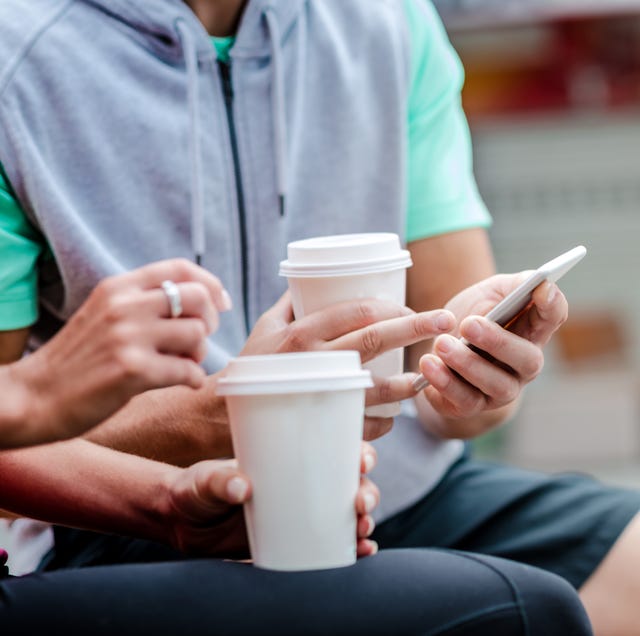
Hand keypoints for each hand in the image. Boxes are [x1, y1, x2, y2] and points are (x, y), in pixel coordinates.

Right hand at [7, 259, 230, 445]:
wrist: (33, 397)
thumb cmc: (77, 360)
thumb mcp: (105, 314)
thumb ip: (143, 303)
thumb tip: (201, 303)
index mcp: (119, 287)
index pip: (180, 268)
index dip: (211, 284)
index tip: (222, 303)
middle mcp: (125, 306)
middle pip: (198, 298)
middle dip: (209, 321)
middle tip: (198, 340)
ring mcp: (129, 337)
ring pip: (197, 334)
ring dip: (200, 354)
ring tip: (184, 364)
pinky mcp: (132, 370)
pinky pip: (188, 370)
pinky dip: (193, 379)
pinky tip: (183, 383)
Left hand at [165, 442, 380, 558]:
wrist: (181, 524)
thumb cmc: (195, 489)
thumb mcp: (203, 479)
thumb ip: (218, 480)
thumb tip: (240, 488)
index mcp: (287, 460)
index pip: (333, 450)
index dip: (357, 452)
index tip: (362, 460)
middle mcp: (301, 485)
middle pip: (349, 484)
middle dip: (366, 492)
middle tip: (360, 503)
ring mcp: (300, 515)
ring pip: (346, 515)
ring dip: (362, 521)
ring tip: (362, 531)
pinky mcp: (293, 543)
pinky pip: (330, 545)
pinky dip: (350, 548)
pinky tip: (360, 552)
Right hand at [242, 292, 454, 439]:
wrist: (219, 416)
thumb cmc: (249, 367)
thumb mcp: (265, 328)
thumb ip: (290, 304)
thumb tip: (308, 279)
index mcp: (301, 333)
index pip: (357, 311)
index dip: (392, 306)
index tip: (414, 307)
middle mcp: (313, 361)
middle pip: (374, 339)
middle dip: (416, 327)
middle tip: (447, 321)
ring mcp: (320, 396)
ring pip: (376, 387)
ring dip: (409, 382)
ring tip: (427, 376)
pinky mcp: (322, 427)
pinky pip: (364, 425)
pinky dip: (385, 419)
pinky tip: (396, 413)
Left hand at [417, 273, 567, 437]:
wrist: (440, 348)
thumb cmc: (473, 317)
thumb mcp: (490, 293)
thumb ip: (515, 286)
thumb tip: (539, 281)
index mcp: (532, 331)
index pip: (553, 317)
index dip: (552, 305)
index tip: (541, 289)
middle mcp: (524, 366)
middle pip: (528, 360)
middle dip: (498, 341)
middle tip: (468, 324)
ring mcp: (500, 389)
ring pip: (495, 384)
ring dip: (467, 364)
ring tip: (442, 344)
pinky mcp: (471, 406)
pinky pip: (463, 400)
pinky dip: (444, 382)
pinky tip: (428, 364)